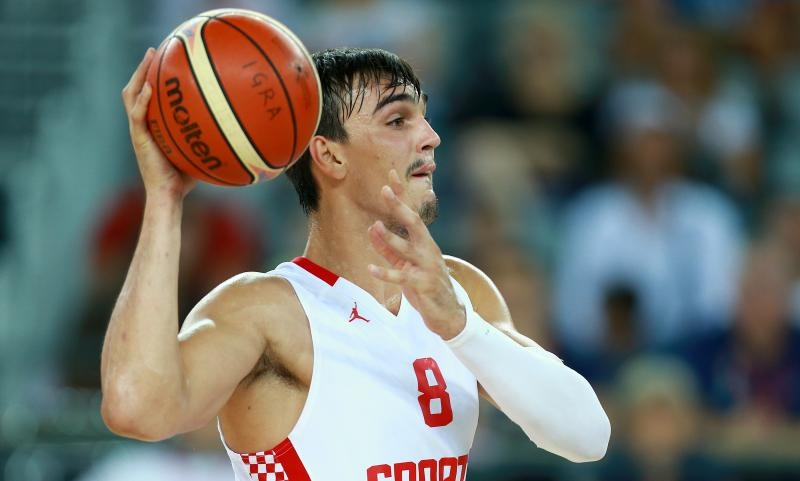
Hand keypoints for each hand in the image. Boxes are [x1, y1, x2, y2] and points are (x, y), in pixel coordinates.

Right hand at [122, 48, 196, 199]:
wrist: (169, 194)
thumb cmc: (186, 178)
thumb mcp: (199, 150)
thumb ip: (209, 136)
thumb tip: (236, 127)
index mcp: (153, 126)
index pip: (148, 95)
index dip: (152, 77)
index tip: (164, 59)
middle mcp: (143, 125)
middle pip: (136, 89)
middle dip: (143, 68)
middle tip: (154, 51)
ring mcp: (139, 131)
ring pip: (132, 96)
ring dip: (138, 75)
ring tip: (149, 58)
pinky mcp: (139, 139)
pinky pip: (138, 115)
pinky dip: (143, 100)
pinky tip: (150, 88)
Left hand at [367, 170, 465, 339]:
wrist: (449, 314)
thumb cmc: (425, 285)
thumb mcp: (404, 264)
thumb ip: (388, 248)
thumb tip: (371, 228)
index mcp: (424, 242)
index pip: (411, 213)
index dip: (401, 195)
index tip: (391, 174)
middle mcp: (428, 249)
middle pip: (414, 223)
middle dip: (399, 206)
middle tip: (384, 190)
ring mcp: (427, 266)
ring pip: (407, 248)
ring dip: (390, 237)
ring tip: (374, 226)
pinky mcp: (423, 284)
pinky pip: (402, 276)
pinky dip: (386, 272)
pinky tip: (371, 268)